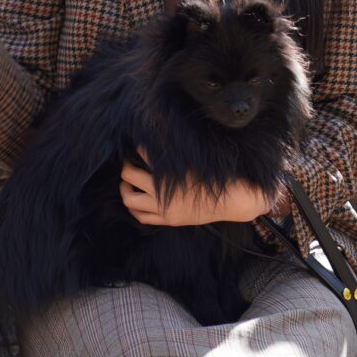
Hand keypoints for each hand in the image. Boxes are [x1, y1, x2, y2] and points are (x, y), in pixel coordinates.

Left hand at [119, 147, 270, 226]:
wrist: (232, 201)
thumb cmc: (216, 175)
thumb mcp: (196, 159)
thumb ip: (176, 152)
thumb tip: (160, 136)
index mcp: (171, 174)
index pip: (145, 155)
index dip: (139, 147)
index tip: (136, 142)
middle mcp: (163, 193)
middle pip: (130, 176)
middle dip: (125, 166)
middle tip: (126, 161)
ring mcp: (164, 209)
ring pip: (130, 199)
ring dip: (125, 188)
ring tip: (126, 181)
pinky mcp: (168, 220)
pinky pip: (142, 217)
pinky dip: (134, 208)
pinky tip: (135, 199)